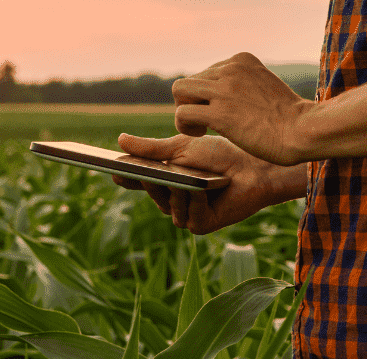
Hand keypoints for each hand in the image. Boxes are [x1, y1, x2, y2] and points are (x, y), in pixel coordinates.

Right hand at [110, 133, 305, 233]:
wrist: (254, 166)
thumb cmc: (220, 154)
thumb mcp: (181, 148)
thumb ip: (151, 149)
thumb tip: (119, 141)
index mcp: (167, 179)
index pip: (140, 181)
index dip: (127, 177)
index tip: (112, 169)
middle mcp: (174, 199)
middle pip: (152, 194)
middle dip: (152, 182)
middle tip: (144, 172)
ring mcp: (188, 213)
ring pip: (169, 207)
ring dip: (177, 191)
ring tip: (182, 178)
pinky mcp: (203, 225)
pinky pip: (189, 216)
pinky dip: (195, 201)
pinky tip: (204, 189)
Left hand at [172, 52, 314, 165]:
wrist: (303, 131)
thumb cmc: (289, 117)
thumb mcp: (264, 86)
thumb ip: (242, 84)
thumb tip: (219, 98)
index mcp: (242, 60)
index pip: (207, 72)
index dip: (208, 94)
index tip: (220, 110)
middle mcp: (231, 69)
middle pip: (190, 80)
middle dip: (192, 101)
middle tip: (206, 121)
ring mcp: (224, 90)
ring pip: (180, 91)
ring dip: (184, 110)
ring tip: (200, 127)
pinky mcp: (220, 114)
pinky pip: (183, 113)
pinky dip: (184, 126)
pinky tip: (201, 133)